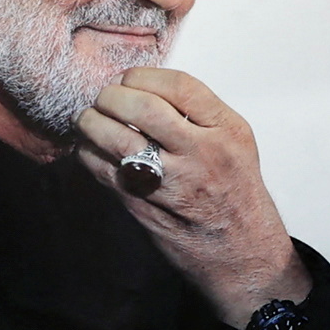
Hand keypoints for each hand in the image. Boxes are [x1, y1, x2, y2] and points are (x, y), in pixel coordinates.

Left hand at [71, 66, 300, 324]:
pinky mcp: (144, 207)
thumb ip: (198, 113)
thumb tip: (144, 86)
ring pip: (116, 140)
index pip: (179, 86)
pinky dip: (88, 153)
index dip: (143, 76)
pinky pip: (103, 171)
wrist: (241, 253)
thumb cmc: (235, 192)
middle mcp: (201, 154)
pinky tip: (91, 149)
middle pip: (143, 108)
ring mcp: (172, 183)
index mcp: (226, 131)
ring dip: (91, 123)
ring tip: (89, 120)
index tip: (130, 80)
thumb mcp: (235, 143)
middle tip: (103, 99)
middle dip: (111, 96)